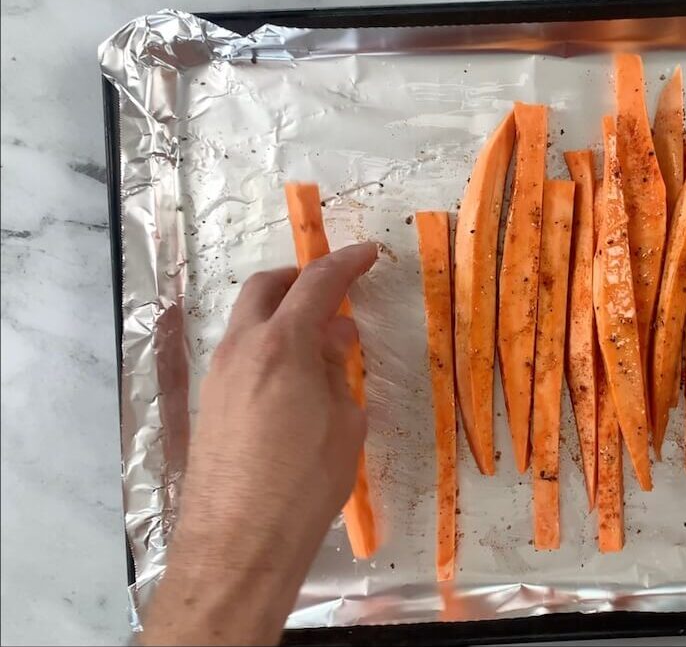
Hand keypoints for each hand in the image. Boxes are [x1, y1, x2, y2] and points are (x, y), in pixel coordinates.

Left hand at [142, 242, 376, 645]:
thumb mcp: (343, 424)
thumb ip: (338, 371)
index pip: (317, 284)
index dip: (346, 263)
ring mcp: (218, 376)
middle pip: (265, 288)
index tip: (368, 253)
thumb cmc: (305, 484)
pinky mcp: (209, 404)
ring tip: (319, 339)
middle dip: (300, 277)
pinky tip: (294, 377)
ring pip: (248, 321)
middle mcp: (242, 350)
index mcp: (282, 345)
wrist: (239, 541)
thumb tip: (336, 337)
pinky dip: (268, 345)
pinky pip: (240, 354)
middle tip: (333, 287)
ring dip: (281, 313)